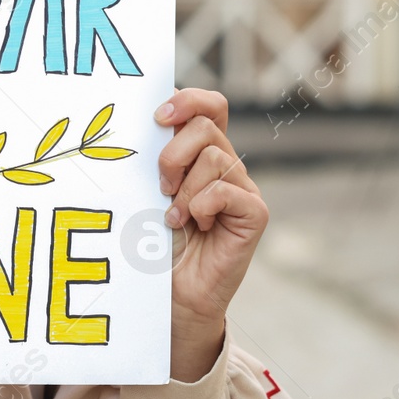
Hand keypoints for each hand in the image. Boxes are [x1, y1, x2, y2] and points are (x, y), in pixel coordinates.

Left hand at [154, 88, 268, 380]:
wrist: (171, 299)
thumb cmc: (154, 246)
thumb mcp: (147, 194)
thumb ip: (153, 160)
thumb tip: (145, 126)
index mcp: (202, 155)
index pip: (209, 106)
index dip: (189, 100)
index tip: (158, 116)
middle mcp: (226, 167)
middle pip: (207, 126)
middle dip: (174, 151)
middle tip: (160, 186)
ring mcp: (243, 190)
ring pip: (215, 157)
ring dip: (184, 187)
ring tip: (174, 216)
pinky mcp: (253, 216)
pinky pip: (228, 191)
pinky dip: (203, 204)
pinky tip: (193, 225)